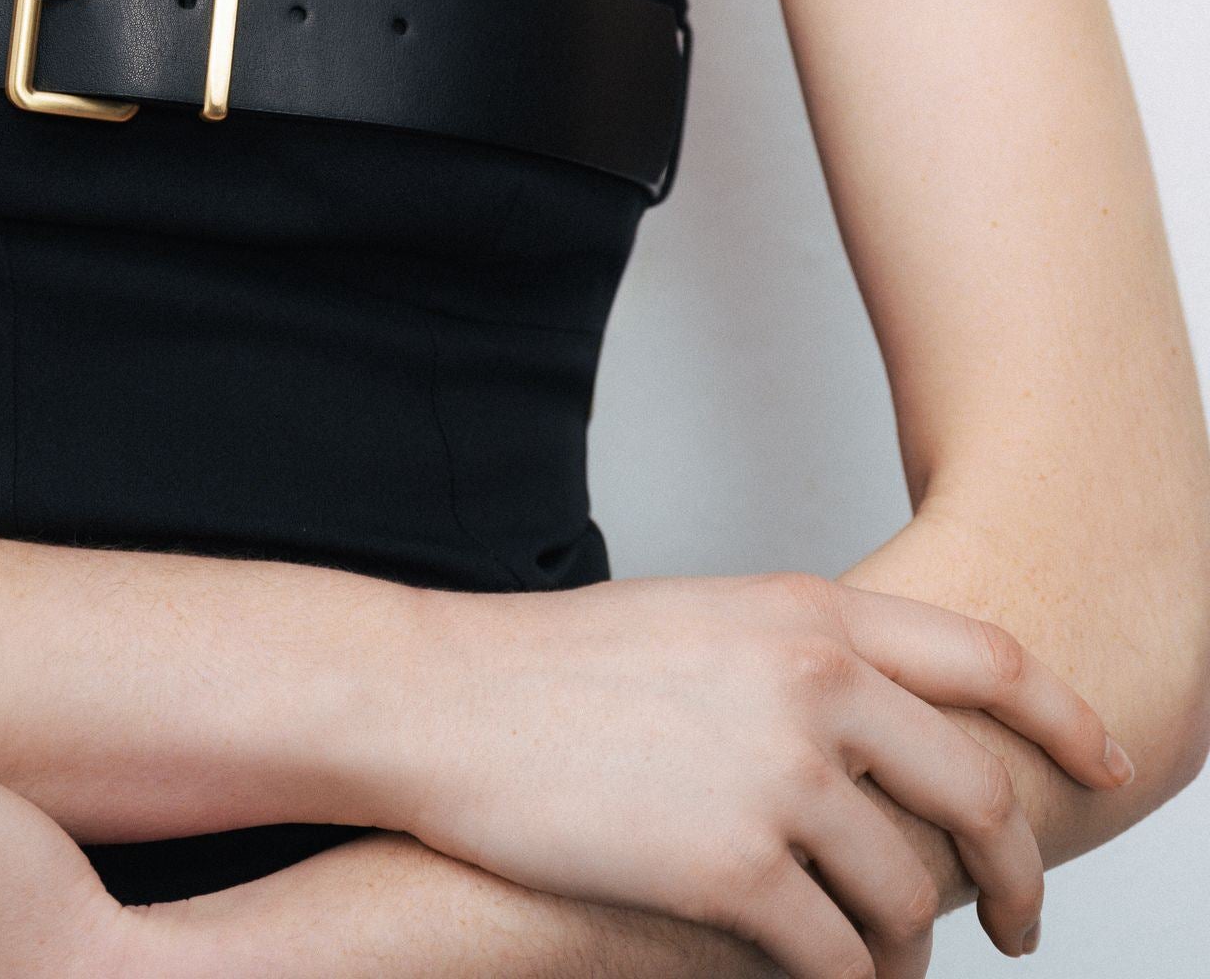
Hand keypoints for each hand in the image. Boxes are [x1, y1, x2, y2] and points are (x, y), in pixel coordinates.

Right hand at [382, 571, 1132, 978]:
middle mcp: (815, 682)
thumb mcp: (712, 621)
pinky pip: (839, 962)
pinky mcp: (734, 871)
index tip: (1104, 761)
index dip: (1067, 718)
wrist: (449, 704)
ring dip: (914, 949)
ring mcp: (778, 776)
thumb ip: (811, 657)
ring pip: (909, 897)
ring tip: (891, 966)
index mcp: (812, 611)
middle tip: (1018, 921)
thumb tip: (894, 724)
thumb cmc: (564, 670)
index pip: (993, 661)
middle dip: (1016, 875)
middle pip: (979, 793)